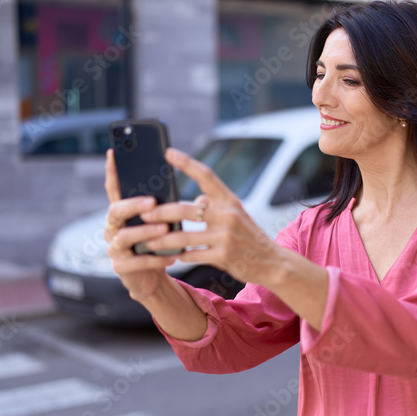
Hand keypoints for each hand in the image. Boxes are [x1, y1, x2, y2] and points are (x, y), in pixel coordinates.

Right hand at [103, 149, 181, 300]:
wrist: (153, 277)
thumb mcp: (164, 222)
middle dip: (133, 205)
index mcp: (123, 213)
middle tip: (153, 202)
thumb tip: (203, 198)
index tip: (113, 153)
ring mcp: (114, 248)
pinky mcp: (121, 268)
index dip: (112, 172)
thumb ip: (172, 208)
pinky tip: (172, 256)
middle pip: (115, 211)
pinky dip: (155, 259)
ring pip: (125, 236)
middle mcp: (113, 228)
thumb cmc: (158, 243)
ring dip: (146, 231)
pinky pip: (136, 262)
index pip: (114, 189)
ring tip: (165, 229)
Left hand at [138, 148, 284, 285]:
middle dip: (161, 212)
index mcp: (230, 200)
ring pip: (184, 236)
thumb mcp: (237, 215)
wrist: (273, 262)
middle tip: (144, 213)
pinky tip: (173, 256)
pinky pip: (193, 255)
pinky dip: (180, 255)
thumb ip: (215, 204)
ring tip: (149, 241)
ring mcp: (226, 236)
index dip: (187, 163)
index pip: (207, 176)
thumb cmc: (250, 237)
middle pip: (185, 209)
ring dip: (163, 239)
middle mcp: (228, 215)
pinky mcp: (223, 256)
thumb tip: (196, 198)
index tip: (169, 153)